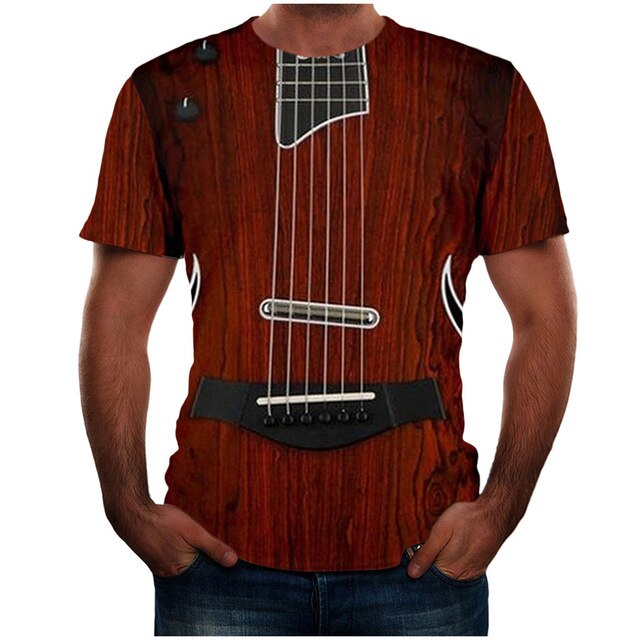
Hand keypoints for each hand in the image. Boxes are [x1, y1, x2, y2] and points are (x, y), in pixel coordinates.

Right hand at [107, 500, 238, 577]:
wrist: (131, 514)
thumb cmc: (163, 521)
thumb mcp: (193, 531)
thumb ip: (213, 547)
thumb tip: (234, 562)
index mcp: (180, 571)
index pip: (205, 579)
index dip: (219, 572)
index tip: (233, 569)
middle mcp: (170, 574)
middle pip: (195, 576)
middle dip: (208, 569)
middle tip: (224, 561)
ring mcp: (160, 568)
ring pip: (185, 569)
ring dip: (196, 563)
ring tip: (208, 554)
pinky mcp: (155, 560)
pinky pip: (174, 563)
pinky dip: (184, 559)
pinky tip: (189, 550)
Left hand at [406, 500, 504, 579]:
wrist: (495, 514)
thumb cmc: (467, 519)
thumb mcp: (441, 531)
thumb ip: (426, 554)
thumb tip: (411, 574)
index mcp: (448, 569)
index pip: (426, 580)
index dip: (416, 569)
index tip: (410, 559)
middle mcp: (460, 577)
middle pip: (438, 580)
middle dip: (427, 570)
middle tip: (422, 552)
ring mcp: (471, 574)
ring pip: (449, 578)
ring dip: (440, 569)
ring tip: (438, 550)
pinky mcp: (478, 569)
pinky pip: (461, 574)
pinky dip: (452, 568)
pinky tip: (450, 555)